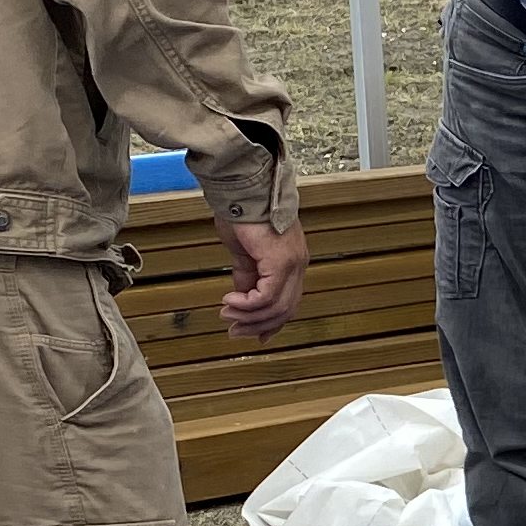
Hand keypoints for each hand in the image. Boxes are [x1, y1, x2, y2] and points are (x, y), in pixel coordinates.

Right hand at [218, 219, 308, 341]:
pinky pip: (266, 296)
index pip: (289, 302)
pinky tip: (230, 300)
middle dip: (257, 325)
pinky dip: (247, 304)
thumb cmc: (242, 213)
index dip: (272, 323)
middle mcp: (298, 264)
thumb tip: (242, 298)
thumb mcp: (244, 253)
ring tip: (227, 313)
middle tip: (234, 331)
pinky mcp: (280, 261)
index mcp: (292, 262)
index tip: (255, 336)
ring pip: (276, 307)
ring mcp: (293, 263)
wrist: (241, 190)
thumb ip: (247, 276)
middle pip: (285, 310)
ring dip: (248, 316)